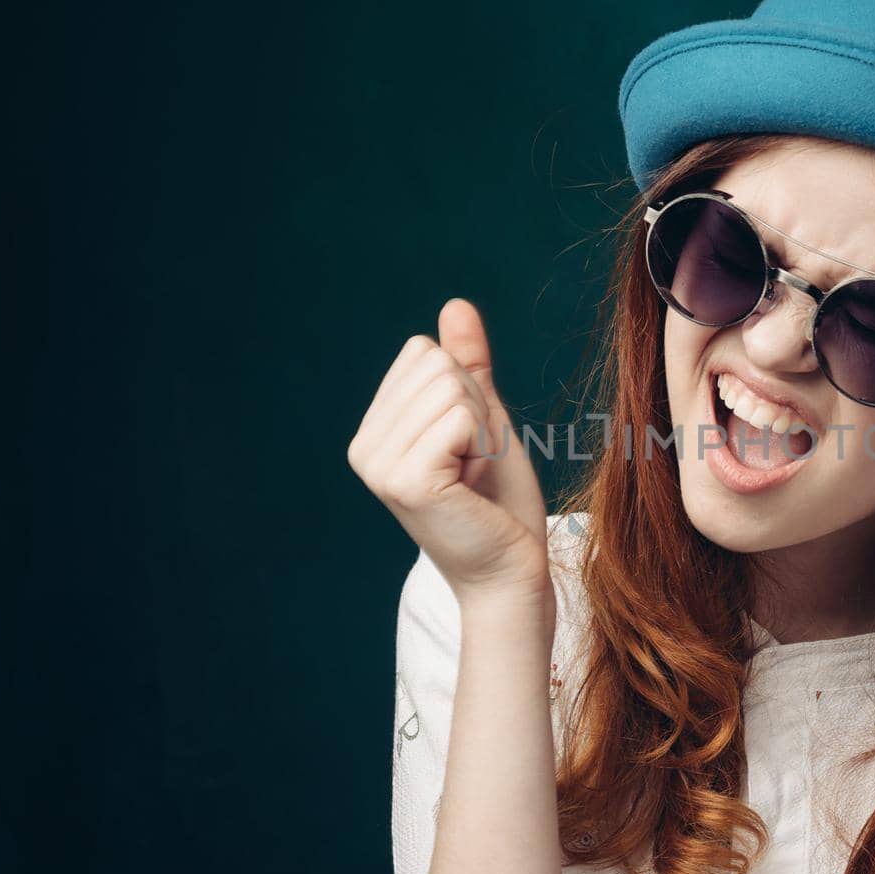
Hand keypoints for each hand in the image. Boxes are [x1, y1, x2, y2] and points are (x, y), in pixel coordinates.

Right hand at [348, 298, 553, 622]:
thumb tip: (455, 304)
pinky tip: (473, 486)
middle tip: (475, 465)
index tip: (467, 447)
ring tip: (474, 477)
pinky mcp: (406, 480)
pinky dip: (485, 446)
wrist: (511, 570)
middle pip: (439, 367)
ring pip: (453, 389)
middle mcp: (363, 447)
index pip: (426, 353)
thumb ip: (468, 364)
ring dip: (483, 432)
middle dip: (477, 411)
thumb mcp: (484, 419)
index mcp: (374, 430)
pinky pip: (461, 417)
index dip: (467, 393)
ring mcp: (379, 465)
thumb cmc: (499, 502)